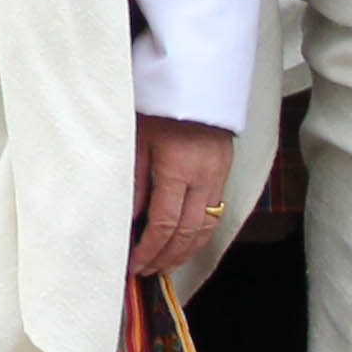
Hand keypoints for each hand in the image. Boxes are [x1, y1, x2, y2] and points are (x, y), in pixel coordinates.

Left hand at [129, 115, 232, 279]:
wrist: (196, 80)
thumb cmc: (159, 105)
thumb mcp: (137, 140)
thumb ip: (134, 182)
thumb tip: (127, 220)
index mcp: (178, 168)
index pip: (164, 223)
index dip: (149, 249)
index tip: (134, 263)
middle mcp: (203, 177)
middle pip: (187, 232)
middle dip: (166, 257)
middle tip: (146, 271)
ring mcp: (218, 176)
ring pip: (206, 228)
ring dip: (185, 251)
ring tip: (165, 265)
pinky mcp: (224, 173)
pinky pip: (215, 214)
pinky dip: (199, 234)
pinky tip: (185, 243)